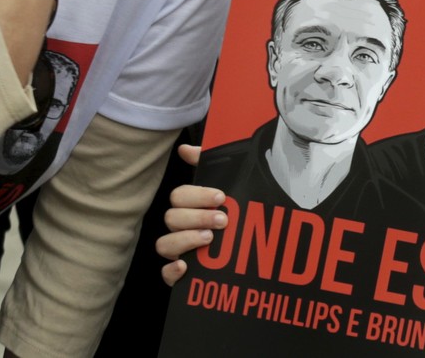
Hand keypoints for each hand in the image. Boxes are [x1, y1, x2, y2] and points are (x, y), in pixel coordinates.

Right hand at [157, 145, 226, 286]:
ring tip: (210, 238)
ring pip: (164, 244)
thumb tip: (185, 148)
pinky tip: (186, 265)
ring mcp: (179, 252)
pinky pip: (166, 275)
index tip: (221, 197)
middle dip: (197, 217)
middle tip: (223, 219)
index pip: (179, 196)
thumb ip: (210, 165)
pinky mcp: (181, 276)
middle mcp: (181, 228)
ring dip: (185, 240)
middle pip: (171, 218)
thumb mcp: (232, 187)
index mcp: (190, 207)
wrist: (260, 250)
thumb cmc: (240, 214)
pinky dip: (172, 270)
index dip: (197, 195)